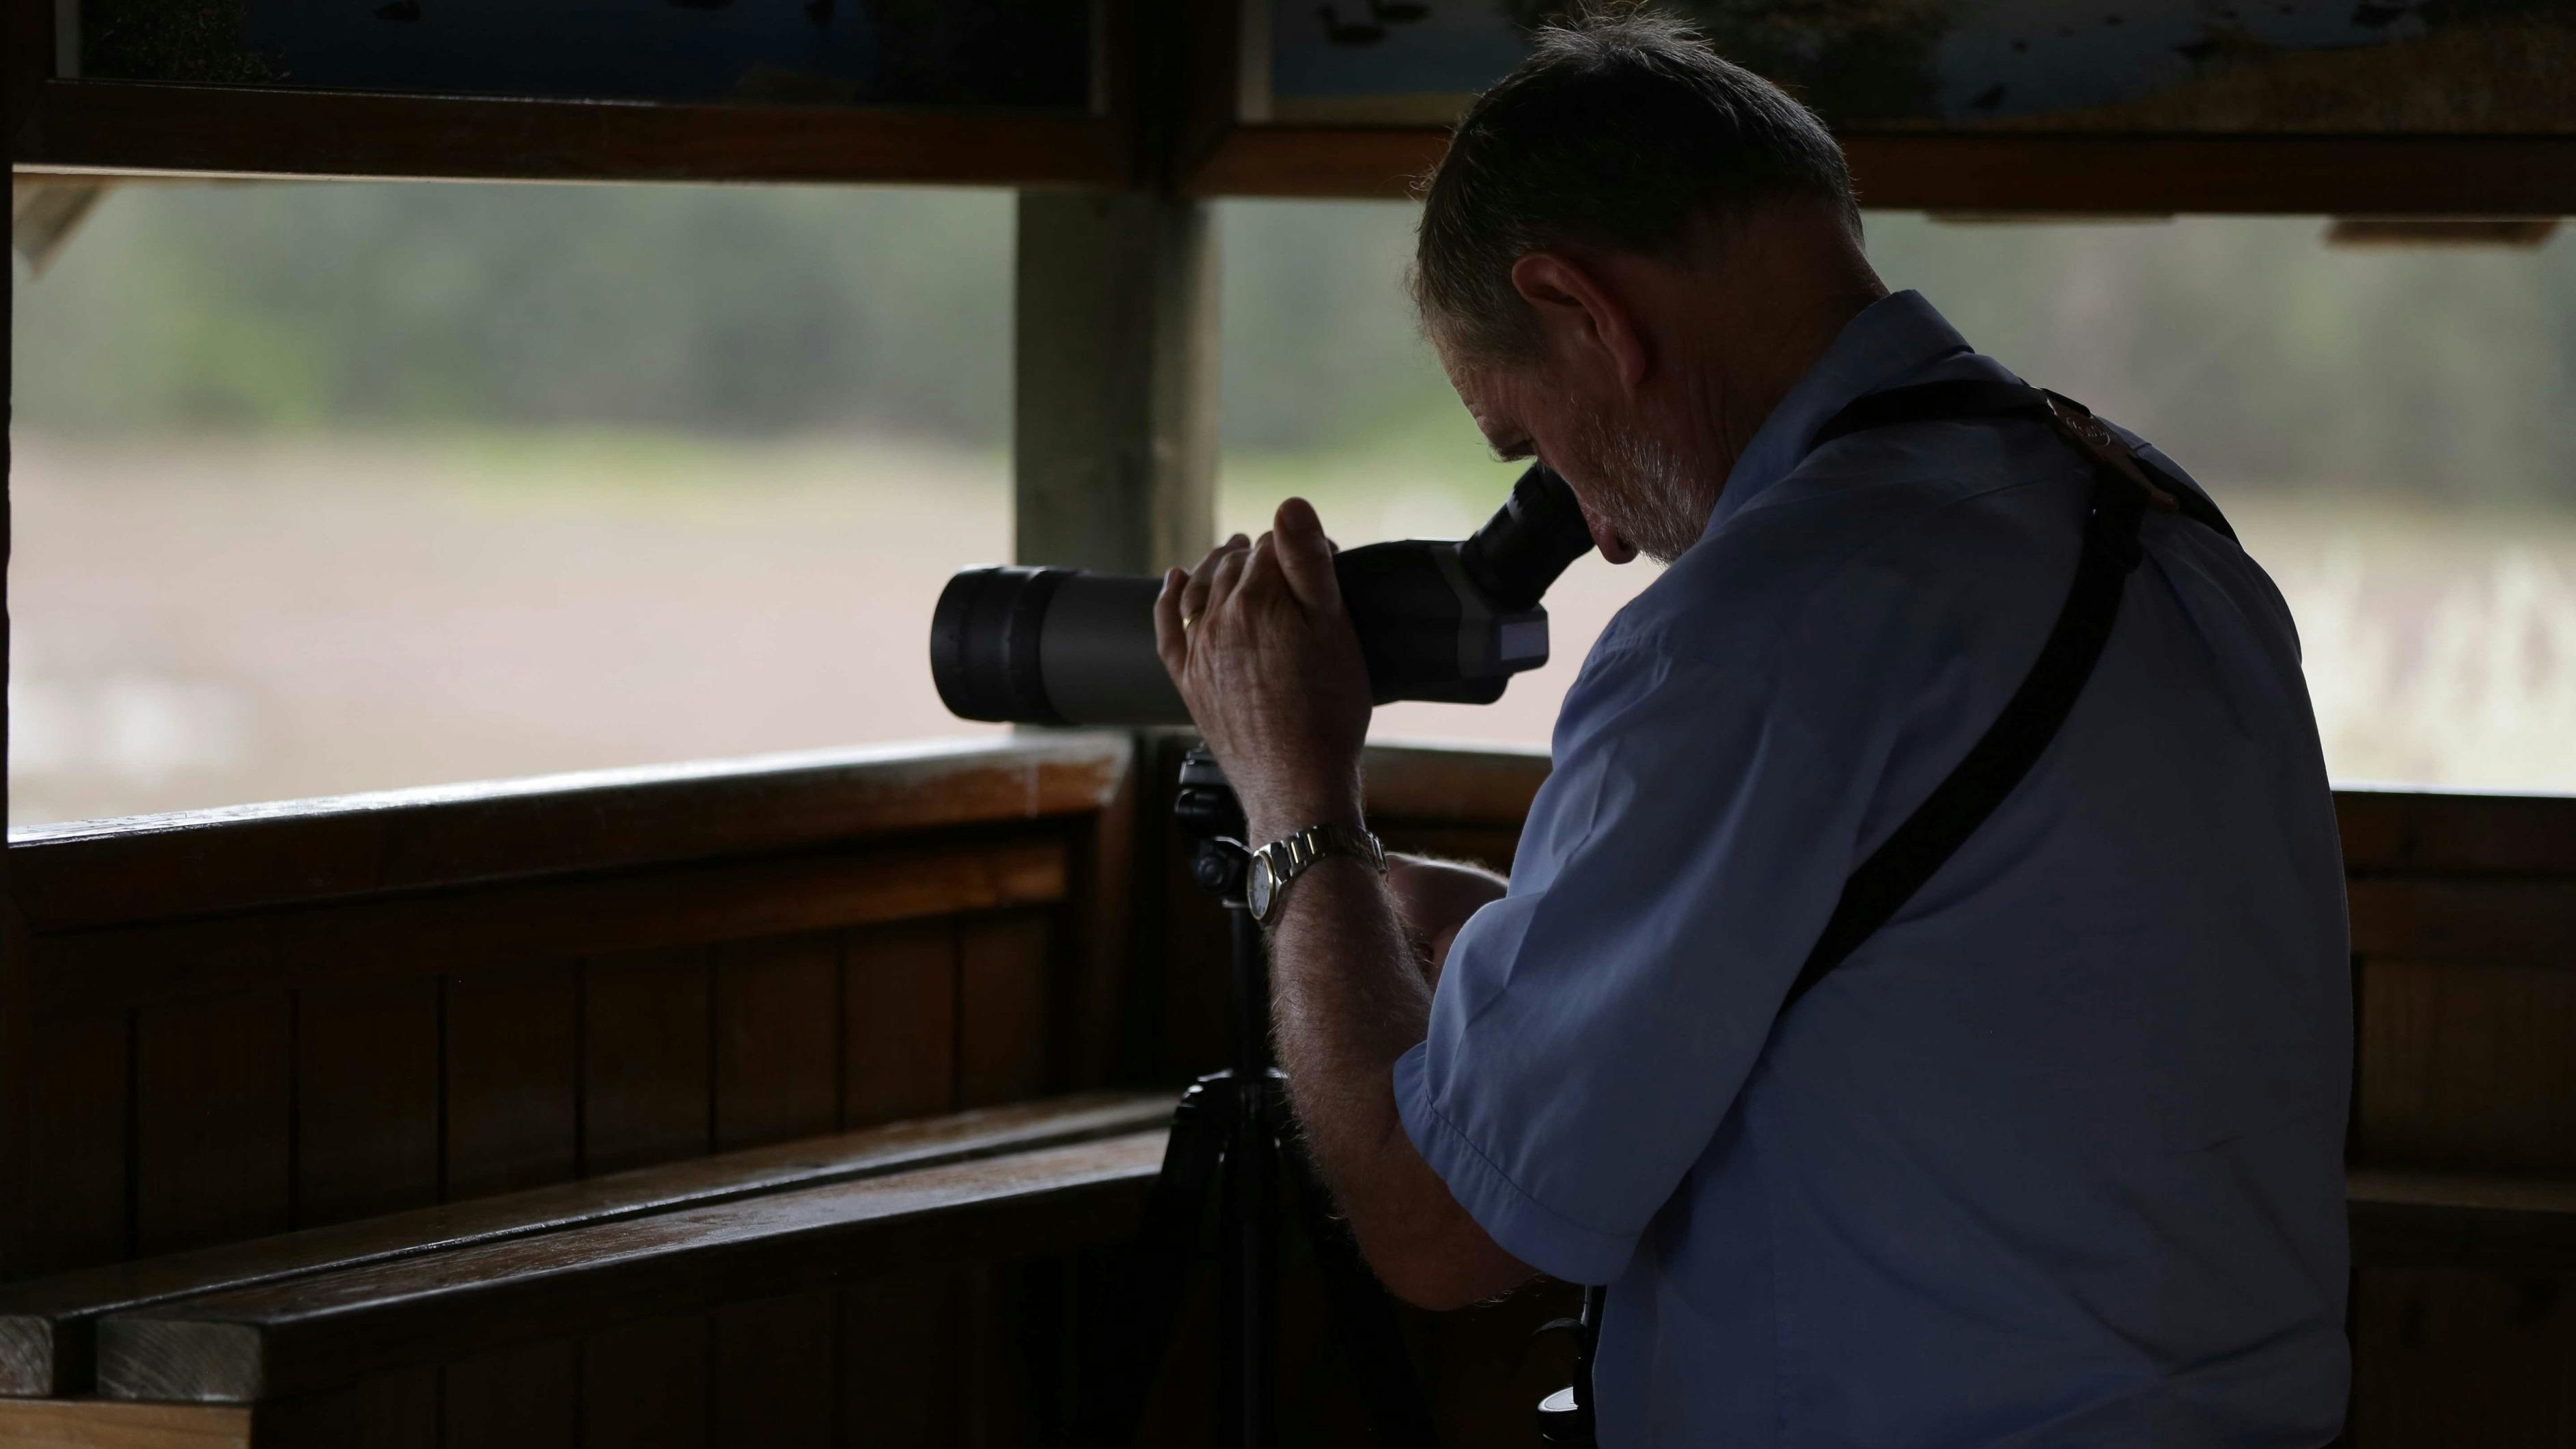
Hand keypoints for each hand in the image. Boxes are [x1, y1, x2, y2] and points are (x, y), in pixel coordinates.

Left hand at [1154, 498, 1372, 843]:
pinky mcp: (1189, 682)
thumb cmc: (1329, 709)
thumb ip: (1309, 564)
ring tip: (1234, 549)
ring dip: (1218, 563)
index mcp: (1257, 598)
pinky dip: (1168, 598)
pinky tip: (1174, 581)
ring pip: (1201, 588)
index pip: (1276, 546)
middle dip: (1262, 552)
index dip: (1303, 546)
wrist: (1297, 783)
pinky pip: (1168, 629)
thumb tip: (1290, 505)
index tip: (1327, 558)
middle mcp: (1217, 617)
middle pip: (1237, 564)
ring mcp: (1198, 650)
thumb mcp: (1335, 629)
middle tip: (1289, 555)